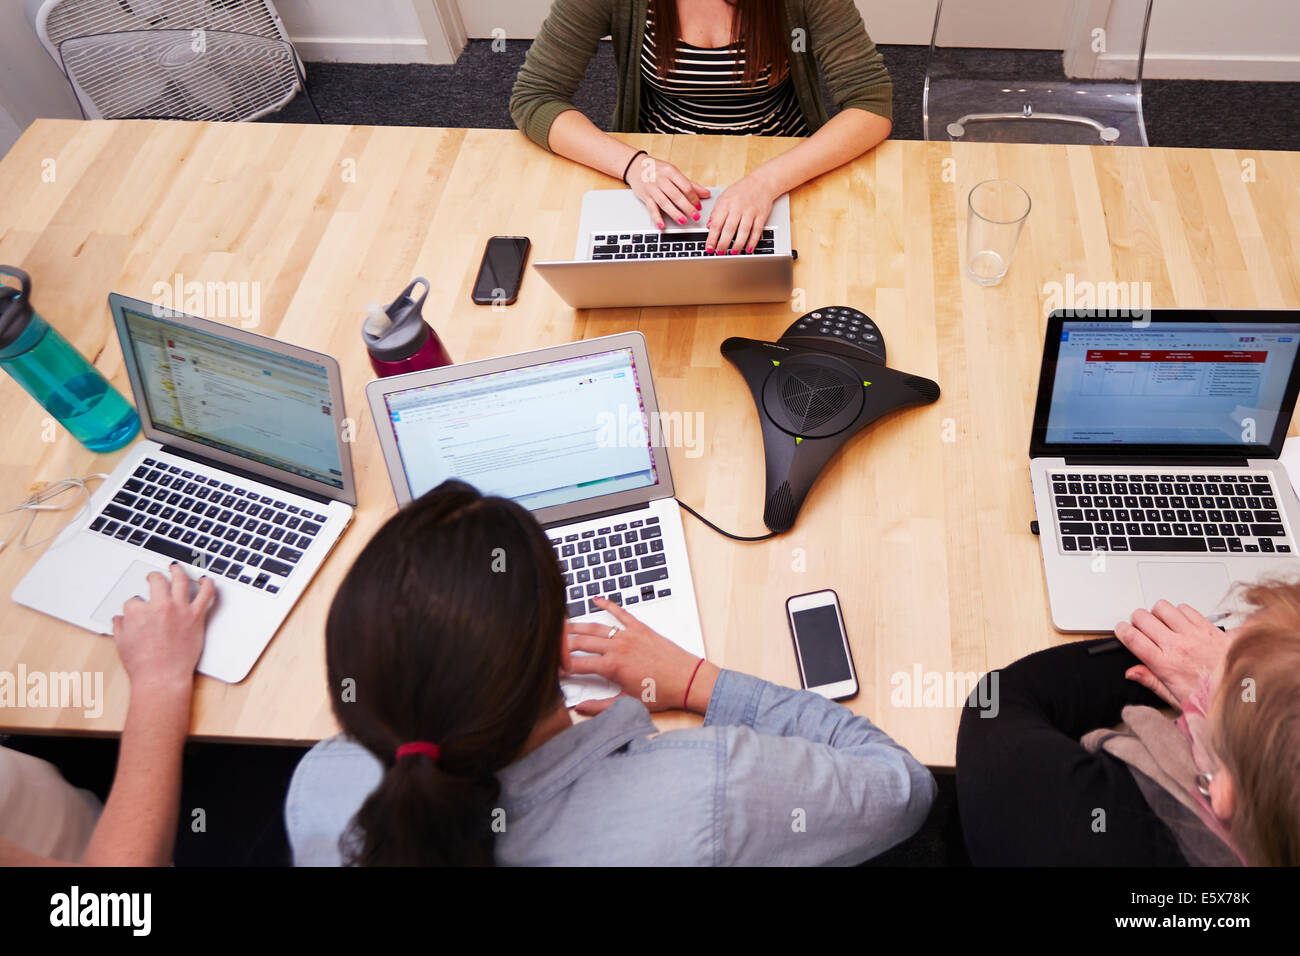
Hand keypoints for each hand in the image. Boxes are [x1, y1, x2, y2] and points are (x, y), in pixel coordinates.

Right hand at [112, 564, 214, 696]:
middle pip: (157, 581)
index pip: (134, 600)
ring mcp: (179, 609)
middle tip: (154, 577)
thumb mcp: (122, 643)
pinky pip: (206, 594)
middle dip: (153, 577)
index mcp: (137, 612)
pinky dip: (208, 584)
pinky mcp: (196, 616)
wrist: (162, 677)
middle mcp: (159, 606)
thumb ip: (121, 626)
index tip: (138, 609)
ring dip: (178, 570)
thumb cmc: (143, 664)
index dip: (136, 605)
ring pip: (180, 580)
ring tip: (176, 568)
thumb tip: (120, 619)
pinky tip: (206, 580)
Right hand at [564, 597, 715, 715]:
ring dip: (577, 626)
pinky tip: (596, 600)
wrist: (688, 679)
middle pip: (581, 642)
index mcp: (612, 667)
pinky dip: (607, 604)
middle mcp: (617, 647)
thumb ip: (600, 706)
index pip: (577, 664)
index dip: (561, 667)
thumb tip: (580, 707)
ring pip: (595, 627)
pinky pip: (620, 612)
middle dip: (562, 644)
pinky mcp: (640, 628)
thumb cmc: (662, 693)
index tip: (553, 669)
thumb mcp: (628, 704)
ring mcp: (628, 635)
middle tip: (550, 645)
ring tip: (562, 625)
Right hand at [625, 154, 709, 229]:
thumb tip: (706, 193)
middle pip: (676, 195)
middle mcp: (661, 179)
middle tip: (696, 216)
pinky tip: (662, 225)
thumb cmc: (657, 170)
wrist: (635, 166)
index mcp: (671, 171)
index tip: (699, 206)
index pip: (685, 186)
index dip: (694, 197)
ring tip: (683, 221)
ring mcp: (652, 188)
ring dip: (675, 213)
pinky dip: (657, 218)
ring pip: (665, 203)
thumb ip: (690, 184)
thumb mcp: (674, 173)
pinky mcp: (645, 196)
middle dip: (687, 207)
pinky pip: (651, 208)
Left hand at [706, 170, 778, 255]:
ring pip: (743, 231)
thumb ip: (716, 212)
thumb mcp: (723, 197)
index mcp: (726, 203)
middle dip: (723, 244)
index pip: (716, 223)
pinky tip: (748, 249)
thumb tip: (708, 226)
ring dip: (738, 244)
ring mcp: (750, 212)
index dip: (712, 238)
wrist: (761, 182)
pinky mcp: (761, 215)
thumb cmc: (741, 190)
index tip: (709, 247)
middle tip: (720, 253)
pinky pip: (757, 231)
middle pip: (729, 229)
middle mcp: (738, 207)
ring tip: (733, 253)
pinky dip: (752, 241)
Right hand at [1114, 600, 1237, 707]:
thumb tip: (1131, 672)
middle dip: (1137, 620)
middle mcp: (1177, 645)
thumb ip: (1150, 681)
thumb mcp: (1174, 697)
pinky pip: (1185, 608)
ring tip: (1161, 624)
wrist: (1245, 691)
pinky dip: (1179, 612)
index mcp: (1165, 664)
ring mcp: (1193, 634)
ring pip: (1162, 607)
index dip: (1122, 630)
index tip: (1122, 631)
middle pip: (1142, 617)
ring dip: (1157, 613)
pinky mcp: (1208, 627)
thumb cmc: (1210, 697)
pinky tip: (1181, 624)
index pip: (1132, 638)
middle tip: (1141, 628)